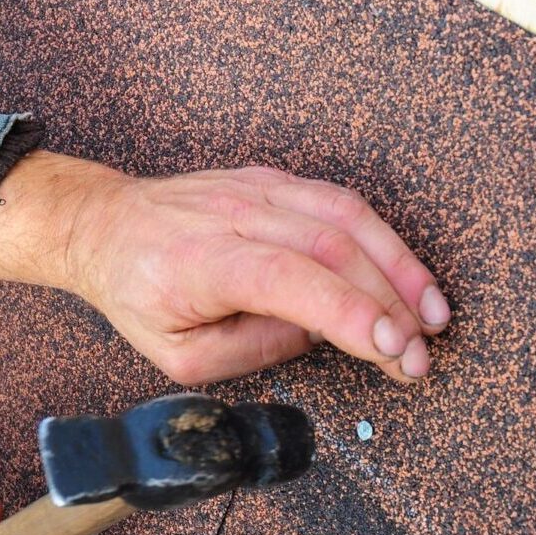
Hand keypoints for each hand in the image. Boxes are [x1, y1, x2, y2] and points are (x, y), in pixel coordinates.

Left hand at [0, 153, 450, 384]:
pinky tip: (404, 275)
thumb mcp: (179, 354)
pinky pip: (338, 203)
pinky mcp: (272, 180)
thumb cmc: (136, 294)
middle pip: (333, 248)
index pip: (293, 282)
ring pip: (347, 218)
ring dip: (400, 267)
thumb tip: (317, 334)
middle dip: (391, 304)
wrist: (102, 226)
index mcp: (205, 262)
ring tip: (432, 315)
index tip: (394, 350)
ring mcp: (257, 189)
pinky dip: (381, 238)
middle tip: (421, 354)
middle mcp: (236, 214)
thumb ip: (251, 350)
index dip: (351, 315)